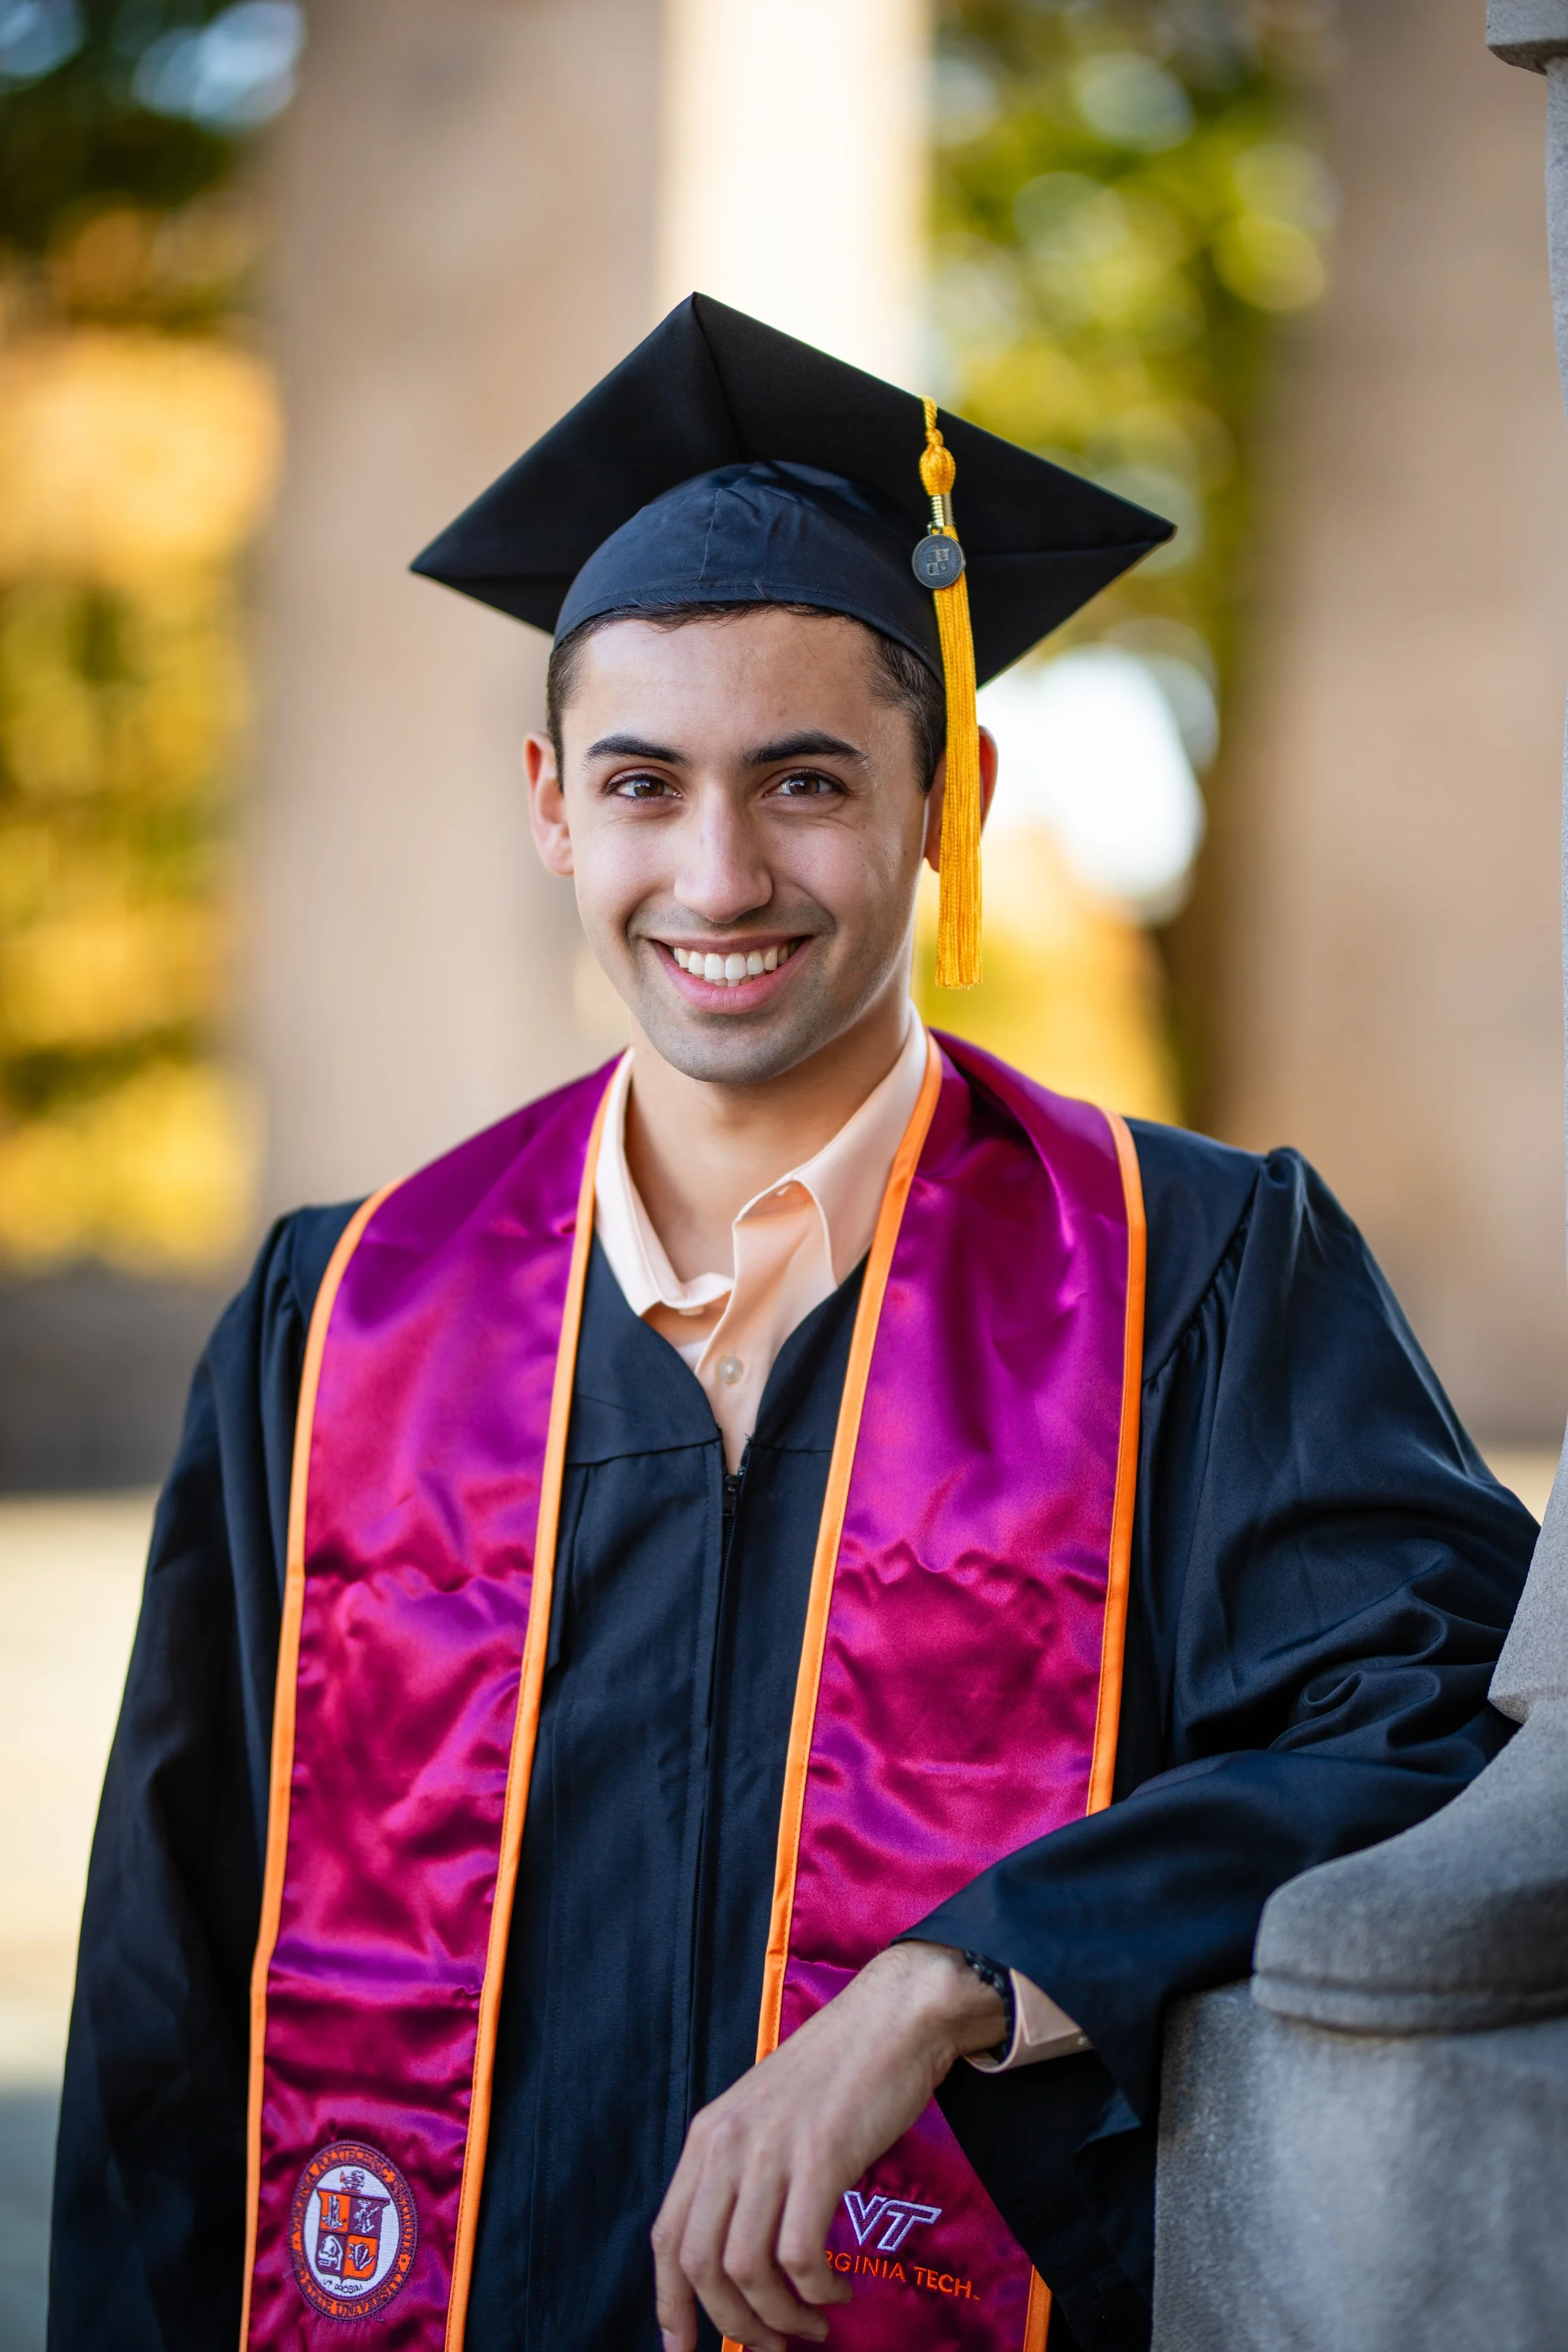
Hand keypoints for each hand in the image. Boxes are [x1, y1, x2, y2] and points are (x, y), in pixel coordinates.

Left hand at [651, 1941, 1005, 2351]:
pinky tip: (837, 2290)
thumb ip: (744, 2175)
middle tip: (770, 2349)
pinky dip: (816, 2290)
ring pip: (747, 2268)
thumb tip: (740, 2260)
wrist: (892, 2018)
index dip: (671, 2305)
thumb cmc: (838, 2074)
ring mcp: (772, 2149)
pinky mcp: (822, 2157)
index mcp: (708, 2135)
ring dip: (778, 2316)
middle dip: (733, 2325)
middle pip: (701, 2264)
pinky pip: (801, 2254)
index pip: (667, 2237)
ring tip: (812, 2325)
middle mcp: (728, 2143)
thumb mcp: (766, 2118)